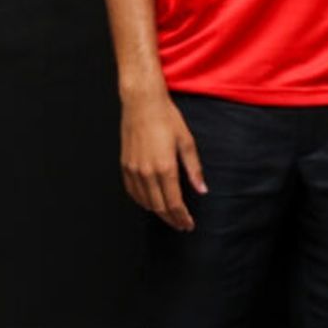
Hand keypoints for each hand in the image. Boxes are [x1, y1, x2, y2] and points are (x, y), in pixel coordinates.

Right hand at [120, 89, 206, 230]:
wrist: (142, 103)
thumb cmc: (166, 118)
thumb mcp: (187, 142)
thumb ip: (194, 169)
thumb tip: (202, 189)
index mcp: (165, 167)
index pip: (174, 203)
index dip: (182, 217)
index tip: (189, 224)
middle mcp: (147, 172)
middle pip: (159, 207)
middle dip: (172, 219)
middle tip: (181, 225)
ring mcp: (134, 170)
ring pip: (145, 202)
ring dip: (158, 213)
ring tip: (169, 216)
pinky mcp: (125, 165)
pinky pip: (132, 192)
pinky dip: (142, 201)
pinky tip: (150, 203)